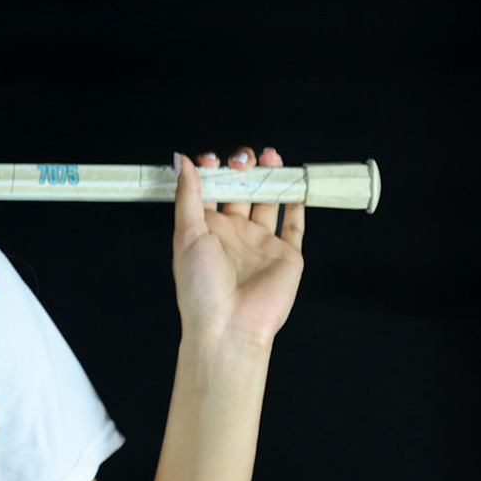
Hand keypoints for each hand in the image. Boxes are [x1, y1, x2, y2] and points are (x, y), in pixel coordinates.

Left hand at [172, 146, 304, 351]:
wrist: (230, 324)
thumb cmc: (201, 285)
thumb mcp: (187, 234)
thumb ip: (188, 196)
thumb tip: (182, 160)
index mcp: (207, 229)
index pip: (210, 191)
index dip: (212, 171)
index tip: (211, 159)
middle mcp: (234, 233)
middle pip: (241, 191)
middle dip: (243, 170)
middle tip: (242, 159)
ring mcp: (261, 243)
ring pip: (269, 202)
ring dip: (270, 178)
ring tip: (268, 155)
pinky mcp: (287, 254)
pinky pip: (295, 225)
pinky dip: (298, 204)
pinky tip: (296, 183)